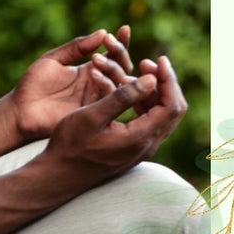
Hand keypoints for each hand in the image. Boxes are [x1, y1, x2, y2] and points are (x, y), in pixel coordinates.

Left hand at [9, 26, 135, 140]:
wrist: (22, 110)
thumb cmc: (34, 84)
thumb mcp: (54, 59)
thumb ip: (77, 47)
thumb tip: (102, 32)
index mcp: (90, 69)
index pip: (112, 55)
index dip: (120, 42)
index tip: (124, 28)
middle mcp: (97, 84)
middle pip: (121, 68)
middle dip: (118, 53)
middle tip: (108, 42)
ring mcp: (97, 99)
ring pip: (120, 83)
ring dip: (113, 68)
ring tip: (95, 58)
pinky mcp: (94, 112)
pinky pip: (109, 99)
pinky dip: (106, 85)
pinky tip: (94, 73)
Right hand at [43, 55, 186, 185]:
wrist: (60, 174)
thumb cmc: (70, 144)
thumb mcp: (92, 116)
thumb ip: (122, 98)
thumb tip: (150, 80)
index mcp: (140, 138)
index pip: (170, 105)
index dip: (168, 79)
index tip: (158, 58)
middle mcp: (147, 145)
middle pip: (173, 110)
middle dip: (164, 82)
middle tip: (147, 61)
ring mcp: (141, 148)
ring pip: (162, 115)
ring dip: (154, 92)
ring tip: (135, 72)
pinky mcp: (133, 147)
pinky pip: (150, 120)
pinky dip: (145, 102)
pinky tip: (127, 90)